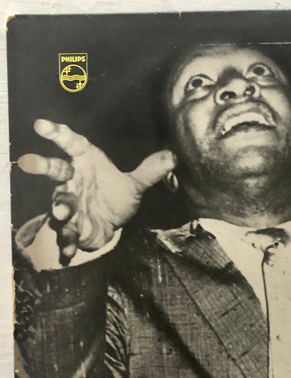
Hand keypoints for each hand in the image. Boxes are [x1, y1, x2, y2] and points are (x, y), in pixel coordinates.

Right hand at [18, 119, 175, 261]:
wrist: (109, 224)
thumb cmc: (114, 194)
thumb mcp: (135, 184)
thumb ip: (150, 172)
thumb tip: (173, 157)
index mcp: (85, 162)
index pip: (71, 143)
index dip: (57, 133)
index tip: (42, 125)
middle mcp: (72, 180)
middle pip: (55, 170)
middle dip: (42, 166)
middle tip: (29, 162)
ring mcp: (69, 204)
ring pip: (59, 203)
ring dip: (60, 207)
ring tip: (61, 213)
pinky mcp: (72, 227)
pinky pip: (67, 234)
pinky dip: (67, 243)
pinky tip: (68, 252)